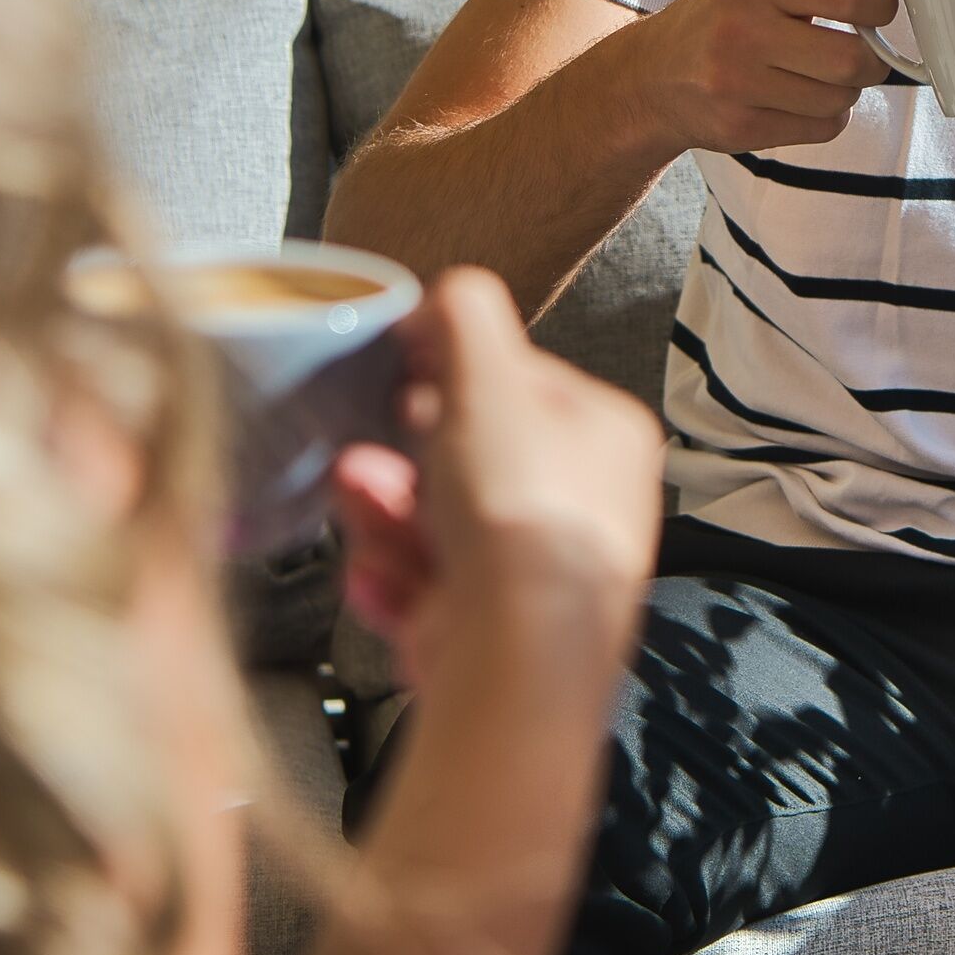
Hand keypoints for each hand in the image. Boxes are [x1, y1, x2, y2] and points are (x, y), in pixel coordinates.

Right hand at [331, 269, 663, 699]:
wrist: (518, 652)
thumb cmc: (521, 510)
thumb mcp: (489, 377)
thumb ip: (465, 318)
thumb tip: (442, 302)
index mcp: (603, 437)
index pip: (521, 388)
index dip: (452, 381)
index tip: (402, 381)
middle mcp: (582, 509)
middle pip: (467, 464)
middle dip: (399, 460)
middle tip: (358, 458)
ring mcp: (538, 578)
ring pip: (436, 529)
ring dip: (381, 515)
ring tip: (351, 504)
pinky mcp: (493, 634)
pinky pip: (426, 593)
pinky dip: (392, 582)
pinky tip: (377, 578)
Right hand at [624, 0, 898, 152]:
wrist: (652, 77)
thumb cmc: (722, 16)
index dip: (880, 3)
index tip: (878, 7)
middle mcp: (741, 31)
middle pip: (852, 59)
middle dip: (872, 57)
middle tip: (862, 50)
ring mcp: (737, 86)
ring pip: (841, 99)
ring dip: (845, 89)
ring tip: (820, 74)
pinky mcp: (740, 130)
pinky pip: (822, 130)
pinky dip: (825, 117)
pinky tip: (799, 99)